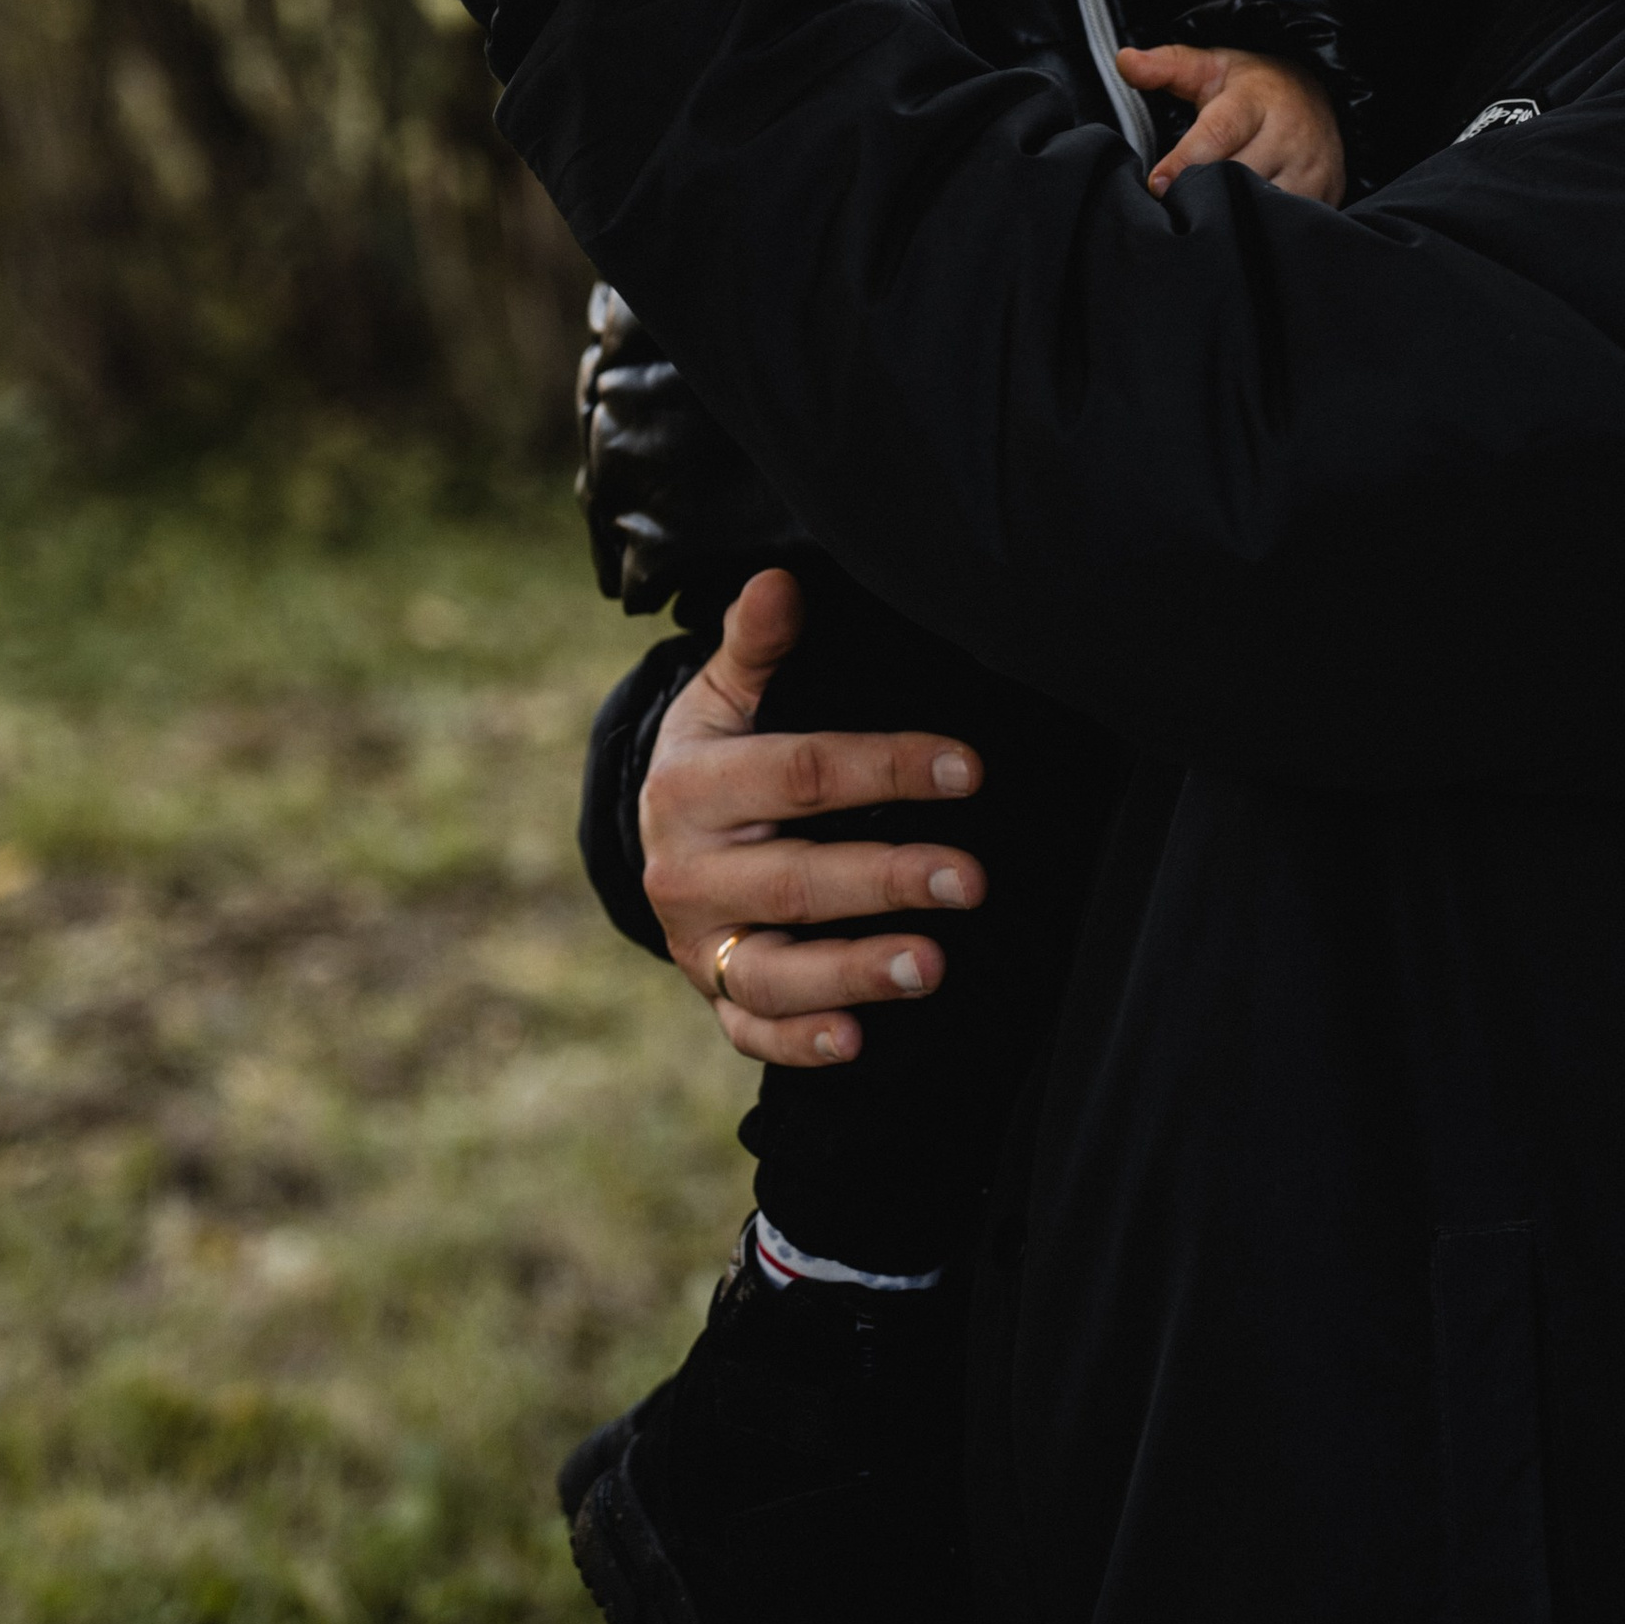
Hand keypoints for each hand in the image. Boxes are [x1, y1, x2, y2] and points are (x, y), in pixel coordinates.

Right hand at [639, 569, 987, 1071]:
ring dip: (855, 971)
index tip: (967, 769)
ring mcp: (699, 944)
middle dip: (887, 878)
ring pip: (776, 970)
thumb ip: (756, 643)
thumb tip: (782, 579)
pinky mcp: (713, 997)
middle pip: (797, 878)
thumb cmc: (716, 754)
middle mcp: (686, 873)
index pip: (799, 773)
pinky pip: (753, 1032)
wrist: (652, 836)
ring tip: (933, 965)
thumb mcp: (723, 694)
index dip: (886, 768)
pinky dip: (801, 1044)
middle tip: (972, 879)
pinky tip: (860, 1040)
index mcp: (691, 786)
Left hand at [1115, 42, 1345, 202]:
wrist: (1320, 98)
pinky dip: (1256, 227)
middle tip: (1175, 201)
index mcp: (1258, 100)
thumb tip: (1124, 60)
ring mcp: (1312, 169)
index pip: (1220, 133)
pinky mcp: (1325, 197)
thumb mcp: (1211, 67)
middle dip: (1202, 191)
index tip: (1157, 183)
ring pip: (1262, 206)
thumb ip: (1167, 66)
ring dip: (1230, 213)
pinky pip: (1284, 223)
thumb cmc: (1254, 87)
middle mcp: (1290, 135)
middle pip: (1237, 176)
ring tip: (1206, 212)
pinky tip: (1237, 222)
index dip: (1185, 161)